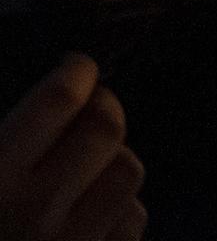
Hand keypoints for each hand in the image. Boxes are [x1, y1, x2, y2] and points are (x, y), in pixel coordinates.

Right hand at [0, 57, 144, 240]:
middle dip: (102, 107)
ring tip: (86, 163)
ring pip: (128, 170)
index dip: (76, 73)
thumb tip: (53, 101)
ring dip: (112, 158)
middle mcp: (35, 212)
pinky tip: (89, 209)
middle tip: (90, 105)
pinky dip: (118, 207)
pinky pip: (131, 220)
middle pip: (105, 128)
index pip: (57, 100)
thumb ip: (8, 133)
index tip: (78, 68)